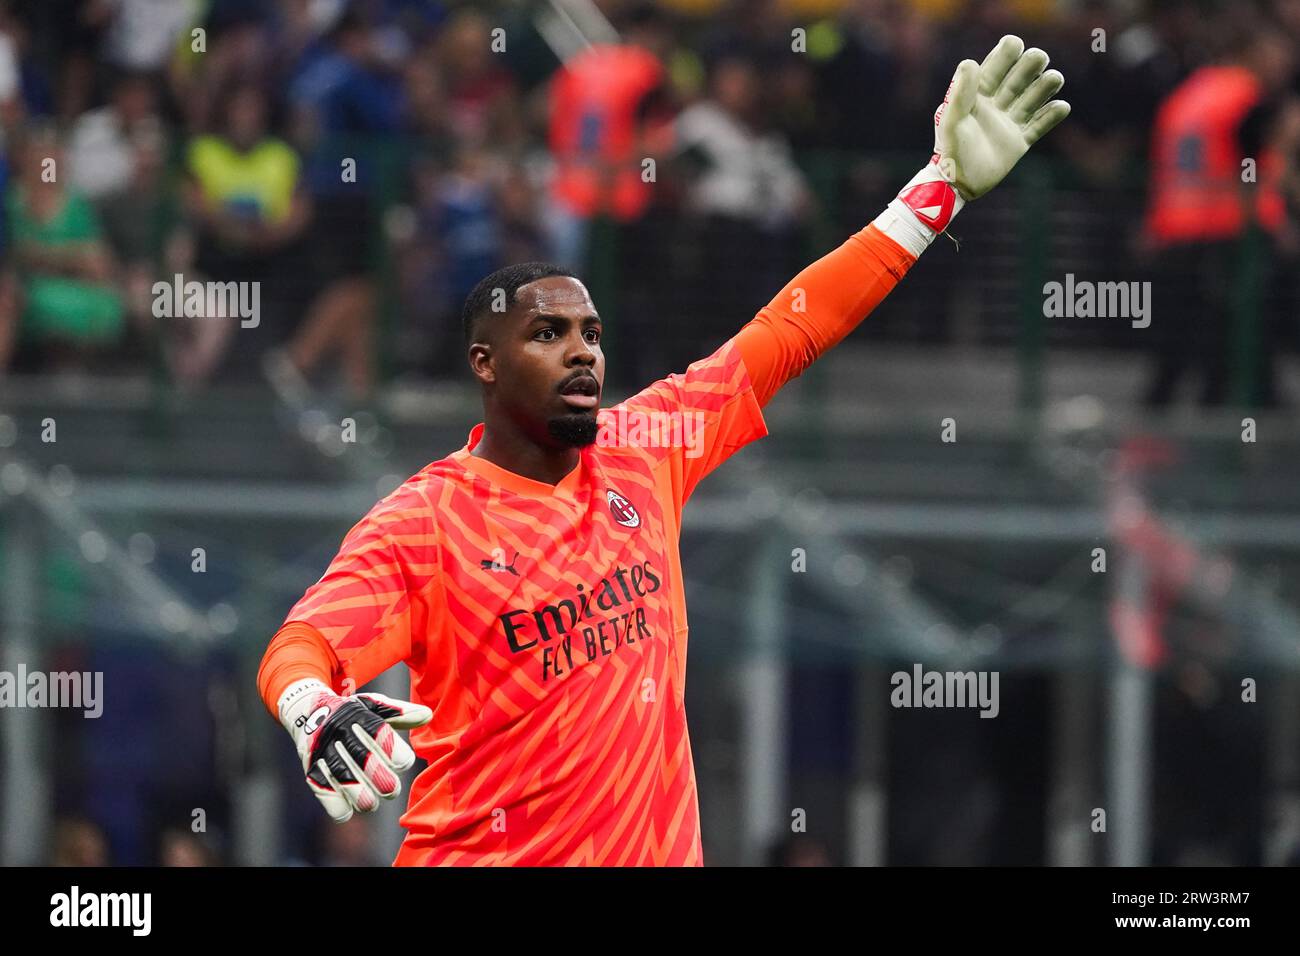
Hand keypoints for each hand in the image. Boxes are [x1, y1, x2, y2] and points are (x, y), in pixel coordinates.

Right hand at [279, 678, 432, 822]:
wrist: (308, 713)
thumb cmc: (352, 713)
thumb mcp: (374, 706)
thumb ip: (401, 714)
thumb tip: (428, 716)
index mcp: (361, 717)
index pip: (384, 740)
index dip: (399, 757)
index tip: (402, 763)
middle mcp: (341, 736)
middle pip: (370, 767)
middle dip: (387, 784)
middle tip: (391, 787)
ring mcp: (325, 757)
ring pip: (353, 789)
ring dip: (368, 799)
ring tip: (373, 798)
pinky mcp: (312, 776)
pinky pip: (332, 802)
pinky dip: (344, 808)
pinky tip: (350, 803)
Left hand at [933, 35, 1069, 200]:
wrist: (957, 184)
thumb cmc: (949, 150)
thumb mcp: (952, 120)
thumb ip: (960, 93)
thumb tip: (969, 62)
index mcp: (977, 95)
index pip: (995, 67)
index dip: (1006, 54)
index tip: (1016, 44)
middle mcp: (995, 105)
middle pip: (1018, 79)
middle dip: (1030, 65)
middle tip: (1040, 58)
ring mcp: (1008, 123)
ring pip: (1032, 99)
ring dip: (1045, 86)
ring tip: (1055, 79)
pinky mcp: (1019, 142)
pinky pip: (1039, 126)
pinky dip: (1051, 116)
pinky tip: (1062, 106)